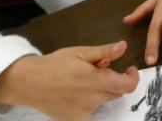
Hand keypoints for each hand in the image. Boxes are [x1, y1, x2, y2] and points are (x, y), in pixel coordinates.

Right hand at [0, 41, 137, 120]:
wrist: (28, 82)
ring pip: (103, 101)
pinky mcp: (73, 119)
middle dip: (114, 81)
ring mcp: (83, 112)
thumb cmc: (55, 64)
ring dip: (100, 91)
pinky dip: (89, 102)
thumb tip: (124, 46)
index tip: (128, 69)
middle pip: (116, 93)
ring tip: (83, 80)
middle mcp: (92, 99)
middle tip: (99, 70)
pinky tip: (76, 93)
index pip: (127, 86)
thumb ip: (105, 52)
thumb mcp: (80, 53)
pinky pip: (90, 111)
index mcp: (96, 80)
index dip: (133, 77)